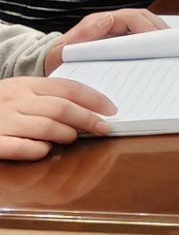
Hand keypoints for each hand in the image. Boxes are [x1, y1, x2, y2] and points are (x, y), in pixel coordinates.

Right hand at [0, 76, 116, 160]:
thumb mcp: (19, 92)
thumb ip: (47, 96)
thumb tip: (88, 107)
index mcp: (26, 84)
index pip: (68, 88)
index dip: (94, 98)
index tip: (112, 110)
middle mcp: (16, 100)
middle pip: (61, 108)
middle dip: (88, 119)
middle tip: (105, 128)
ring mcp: (3, 121)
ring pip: (46, 127)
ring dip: (67, 134)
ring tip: (74, 139)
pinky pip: (22, 147)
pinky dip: (39, 150)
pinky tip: (45, 150)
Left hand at [44, 9, 164, 73]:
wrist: (50, 67)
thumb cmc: (57, 60)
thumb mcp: (64, 50)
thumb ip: (81, 36)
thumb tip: (107, 20)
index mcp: (100, 21)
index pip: (132, 17)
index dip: (148, 26)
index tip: (159, 39)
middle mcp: (111, 22)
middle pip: (144, 18)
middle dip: (160, 29)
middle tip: (173, 45)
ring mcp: (117, 30)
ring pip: (146, 25)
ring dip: (160, 34)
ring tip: (172, 49)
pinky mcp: (120, 41)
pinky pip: (141, 37)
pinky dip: (153, 43)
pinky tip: (160, 54)